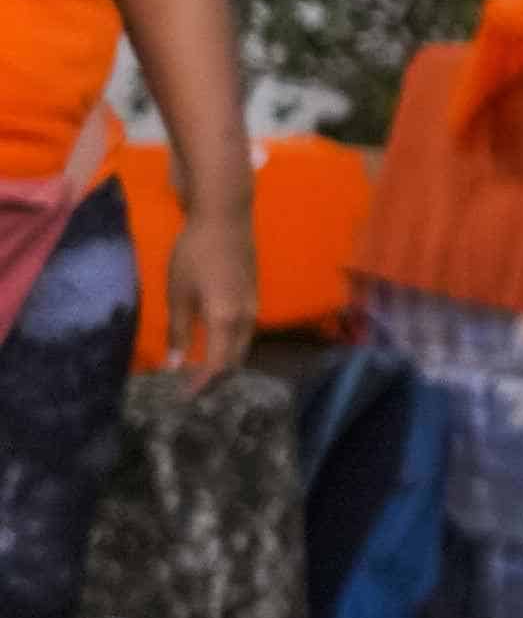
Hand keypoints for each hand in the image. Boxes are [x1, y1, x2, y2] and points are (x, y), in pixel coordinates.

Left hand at [163, 208, 254, 377]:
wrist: (225, 220)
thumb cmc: (195, 255)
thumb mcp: (178, 294)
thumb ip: (178, 331)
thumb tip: (174, 364)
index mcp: (226, 319)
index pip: (218, 365)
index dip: (202, 384)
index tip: (183, 397)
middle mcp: (246, 319)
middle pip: (236, 360)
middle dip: (215, 380)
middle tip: (190, 389)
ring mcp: (253, 307)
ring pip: (242, 347)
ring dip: (224, 363)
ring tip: (201, 371)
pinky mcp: (253, 297)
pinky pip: (245, 333)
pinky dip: (230, 347)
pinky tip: (214, 344)